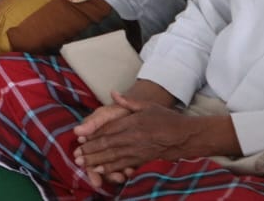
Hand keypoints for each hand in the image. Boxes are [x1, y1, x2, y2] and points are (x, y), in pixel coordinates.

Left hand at [74, 95, 220, 185]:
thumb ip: (129, 101)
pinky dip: (111, 168)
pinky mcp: (144, 159)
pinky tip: (100, 170)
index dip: (92, 135)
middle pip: (108, 144)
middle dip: (90, 150)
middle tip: (75, 155)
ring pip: (114, 156)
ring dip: (97, 160)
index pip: (108, 129)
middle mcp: (134, 137)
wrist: (187, 136)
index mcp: (133, 122)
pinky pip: (125, 164)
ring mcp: (139, 150)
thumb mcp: (148, 106)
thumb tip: (113, 93)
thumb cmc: (167, 118)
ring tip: (83, 163)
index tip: (79, 138)